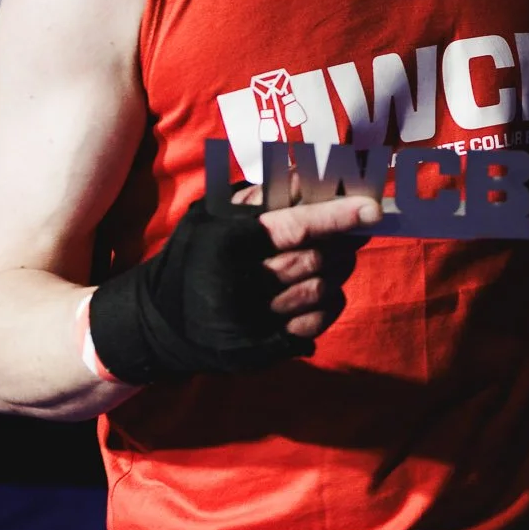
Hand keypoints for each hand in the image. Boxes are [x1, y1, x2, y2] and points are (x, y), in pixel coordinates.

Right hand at [87, 193, 378, 380]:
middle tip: (356, 230)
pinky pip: (314, 325)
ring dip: (336, 273)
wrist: (155, 323)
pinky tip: (322, 292)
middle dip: (342, 243)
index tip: (373, 208)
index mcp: (225, 242)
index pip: (293, 227)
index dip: (336, 216)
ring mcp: (247, 324)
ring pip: (319, 291)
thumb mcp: (211, 215)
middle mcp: (235, 285)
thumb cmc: (193, 256)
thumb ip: (260, 196)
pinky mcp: (256, 353)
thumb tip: (312, 176)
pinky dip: (328, 306)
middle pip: (314, 259)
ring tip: (334, 260)